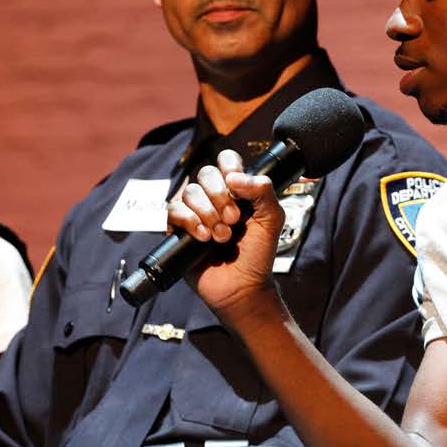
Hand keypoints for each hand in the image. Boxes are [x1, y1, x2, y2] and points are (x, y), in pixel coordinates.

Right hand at [167, 150, 285, 315]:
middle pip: (205, 173)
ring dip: (208, 214)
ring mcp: (195, 213)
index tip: (237, 185)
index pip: (226, 160)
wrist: (243, 286)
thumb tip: (235, 177)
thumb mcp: (272, 218)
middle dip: (220, 196)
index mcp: (237, 190)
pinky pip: (173, 211)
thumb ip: (263, 191)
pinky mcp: (179, 230)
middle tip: (234, 219)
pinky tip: (204, 238)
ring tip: (222, 236)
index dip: (229, 166)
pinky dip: (190, 222)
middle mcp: (214, 198)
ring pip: (189, 192)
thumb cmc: (258, 254)